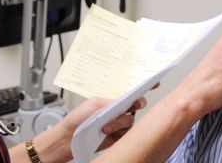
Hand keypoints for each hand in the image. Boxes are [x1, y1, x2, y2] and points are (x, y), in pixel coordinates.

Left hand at [31, 96, 145, 162]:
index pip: (131, 92)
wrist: (67, 139)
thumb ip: (110, 102)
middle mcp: (118, 111)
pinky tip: (108, 132)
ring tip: (105, 126)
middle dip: (137, 104)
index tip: (154, 82)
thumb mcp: (93, 104)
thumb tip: (124, 102)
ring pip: (131, 121)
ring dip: (119, 122)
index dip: (144, 86)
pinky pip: (128, 135)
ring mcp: (119, 124)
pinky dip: (119, 133)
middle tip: (134, 105)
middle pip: (136, 106)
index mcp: (113, 100)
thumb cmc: (76, 119)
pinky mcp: (118, 137)